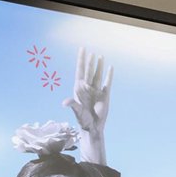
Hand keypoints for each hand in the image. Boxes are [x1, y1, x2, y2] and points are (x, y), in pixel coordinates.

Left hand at [63, 46, 112, 162]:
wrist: (93, 127)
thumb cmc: (83, 120)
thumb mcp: (77, 112)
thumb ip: (72, 105)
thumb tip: (65, 102)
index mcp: (79, 88)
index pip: (80, 70)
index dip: (81, 60)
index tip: (82, 49)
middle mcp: (88, 87)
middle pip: (89, 71)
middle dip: (90, 61)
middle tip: (91, 52)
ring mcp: (96, 90)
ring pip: (98, 75)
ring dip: (99, 66)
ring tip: (100, 56)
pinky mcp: (105, 95)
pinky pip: (107, 83)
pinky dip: (109, 75)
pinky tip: (110, 68)